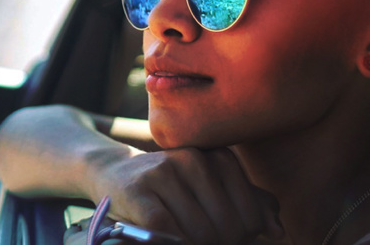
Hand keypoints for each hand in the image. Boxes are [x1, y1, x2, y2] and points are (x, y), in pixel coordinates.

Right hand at [87, 147, 283, 244]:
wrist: (116, 172)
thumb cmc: (170, 187)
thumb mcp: (210, 188)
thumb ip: (247, 203)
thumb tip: (278, 231)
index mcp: (219, 157)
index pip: (251, 215)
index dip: (242, 237)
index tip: (222, 234)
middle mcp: (195, 159)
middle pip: (228, 227)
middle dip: (218, 243)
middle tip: (199, 235)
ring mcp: (166, 172)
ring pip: (201, 233)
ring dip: (193, 242)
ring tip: (180, 232)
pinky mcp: (140, 191)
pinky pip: (169, 232)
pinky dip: (173, 241)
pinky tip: (165, 235)